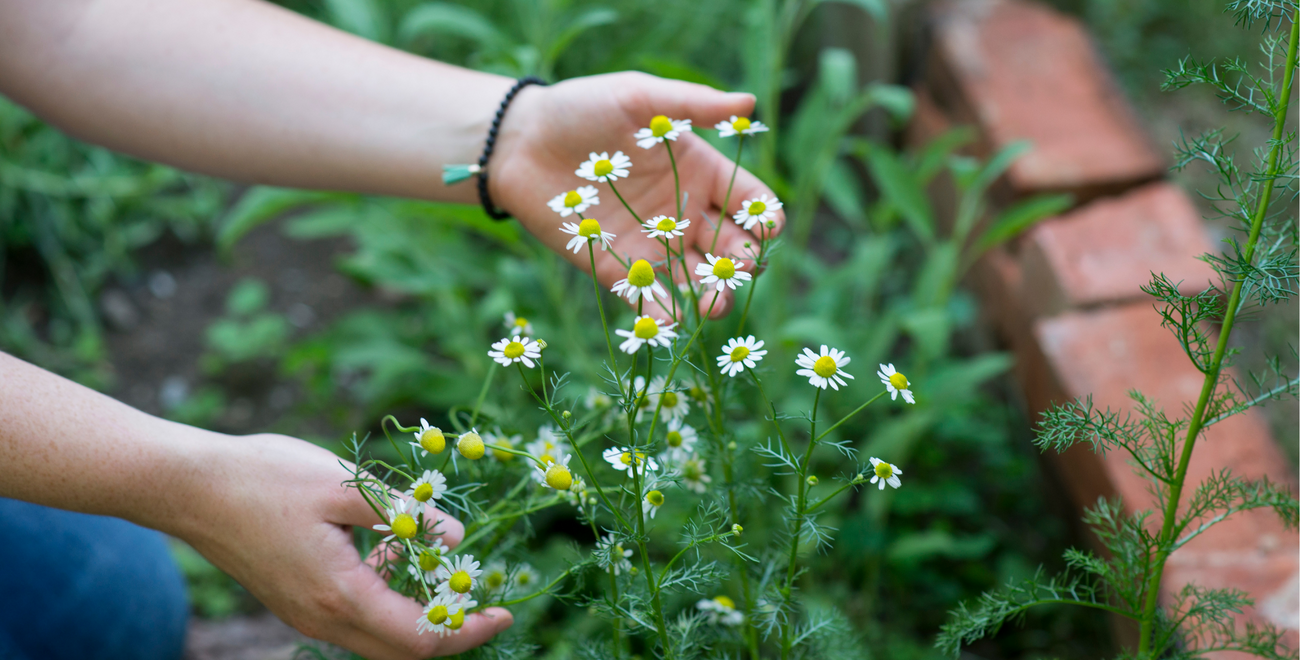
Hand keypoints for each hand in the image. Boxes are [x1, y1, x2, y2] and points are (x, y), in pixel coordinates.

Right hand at [179, 432, 511, 658]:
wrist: (188, 487)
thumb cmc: (264, 478)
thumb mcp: (344, 485)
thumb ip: (403, 512)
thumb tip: (457, 538)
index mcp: (340, 595)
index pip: (421, 637)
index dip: (468, 629)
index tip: (505, 612)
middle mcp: (323, 618)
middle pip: (403, 648)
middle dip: (451, 627)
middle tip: (485, 597)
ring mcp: (306, 614)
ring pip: (379, 634)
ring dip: (415, 605)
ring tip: (426, 548)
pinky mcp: (297, 601)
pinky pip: (356, 615)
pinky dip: (386, 592)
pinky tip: (388, 543)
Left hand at [488, 72, 784, 321]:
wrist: (520, 142)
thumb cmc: (580, 109)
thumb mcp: (637, 96)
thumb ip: (690, 104)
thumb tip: (748, 103)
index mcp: (700, 171)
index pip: (749, 200)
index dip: (764, 217)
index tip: (766, 228)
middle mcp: (684, 213)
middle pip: (731, 247)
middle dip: (742, 264)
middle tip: (739, 271)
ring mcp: (654, 245)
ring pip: (697, 281)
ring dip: (712, 298)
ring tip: (713, 304)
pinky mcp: (618, 270)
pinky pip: (650, 299)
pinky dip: (665, 314)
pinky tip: (674, 320)